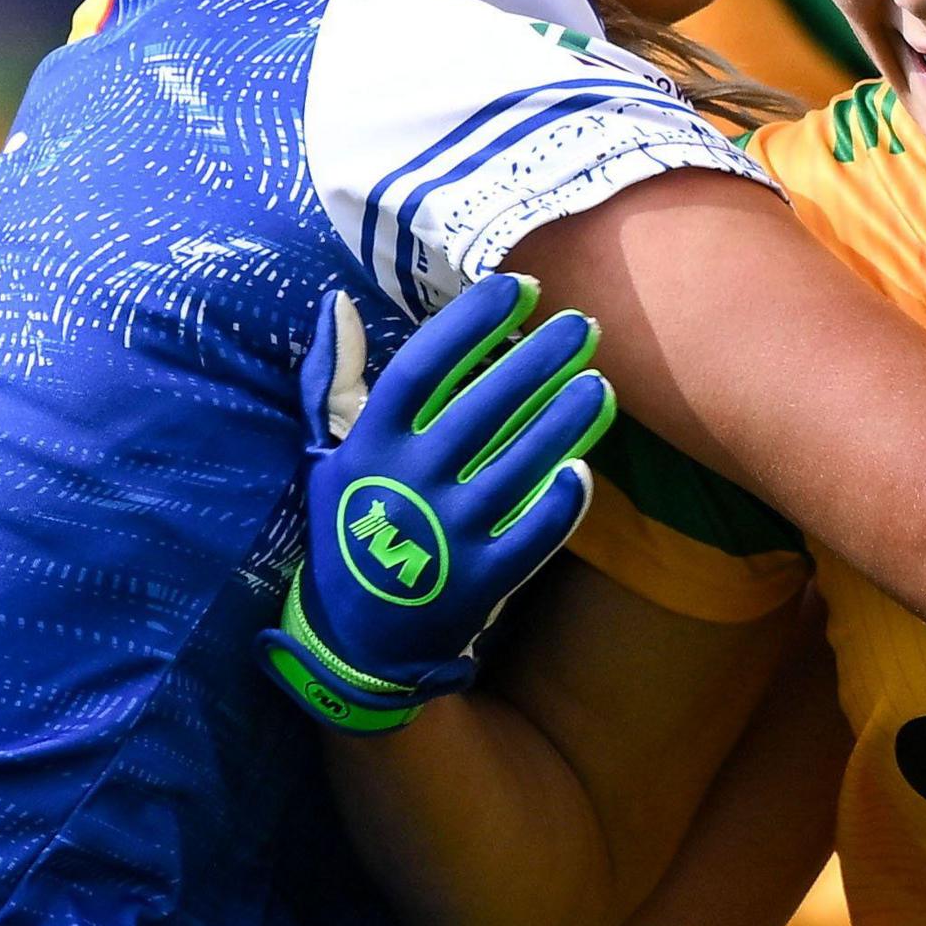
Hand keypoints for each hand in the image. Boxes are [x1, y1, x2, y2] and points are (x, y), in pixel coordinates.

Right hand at [261, 273, 615, 733]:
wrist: (354, 638)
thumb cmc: (349, 527)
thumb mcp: (325, 454)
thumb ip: (330, 378)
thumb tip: (334, 303)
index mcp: (371, 445)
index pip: (423, 367)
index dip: (472, 323)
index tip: (520, 287)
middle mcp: (408, 485)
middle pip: (482, 409)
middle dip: (536, 360)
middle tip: (584, 324)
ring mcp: (446, 536)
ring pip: (517, 467)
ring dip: (563, 422)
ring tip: (600, 383)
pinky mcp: (480, 583)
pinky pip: (532, 537)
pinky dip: (559, 505)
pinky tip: (587, 468)